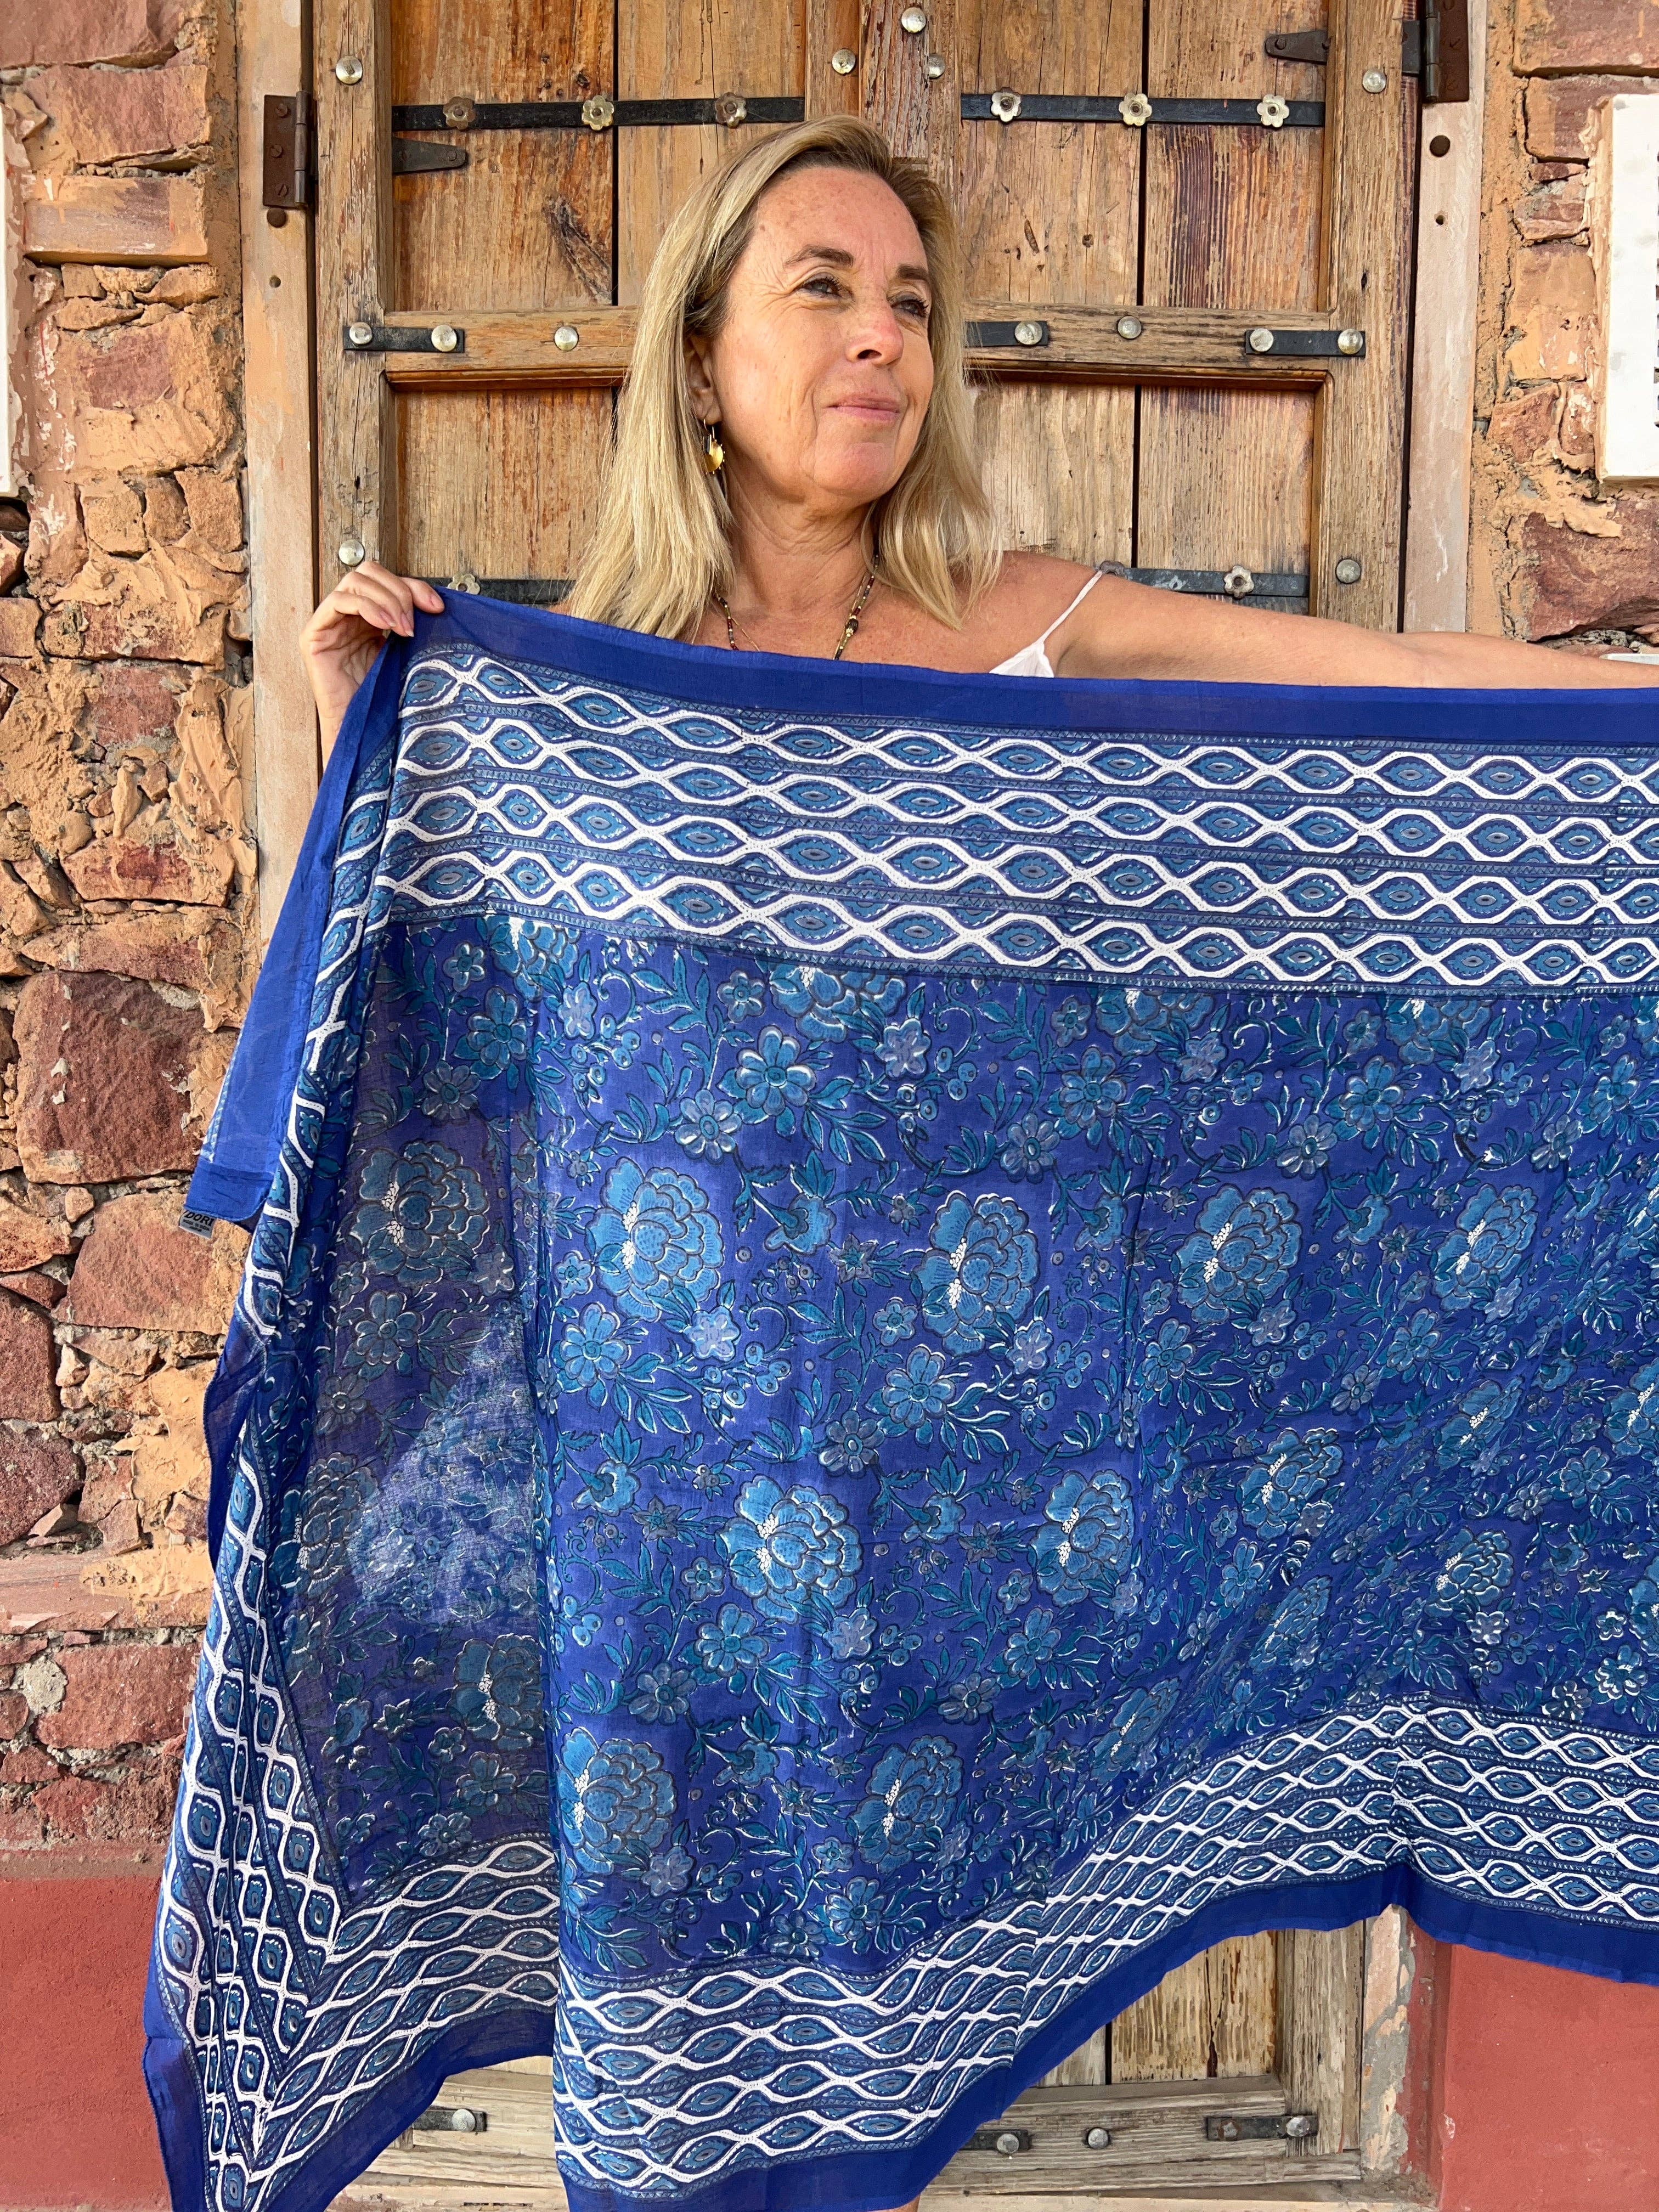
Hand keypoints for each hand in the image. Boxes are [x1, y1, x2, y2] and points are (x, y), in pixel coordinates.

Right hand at [300, 560, 444, 749]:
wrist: (363, 731)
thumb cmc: (385, 700)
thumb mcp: (407, 655)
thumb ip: (413, 627)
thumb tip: (439, 605)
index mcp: (369, 618)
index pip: (388, 580)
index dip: (414, 587)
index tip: (438, 608)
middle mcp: (348, 616)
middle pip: (369, 572)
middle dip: (399, 591)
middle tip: (414, 622)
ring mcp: (329, 623)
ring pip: (354, 581)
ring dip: (386, 600)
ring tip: (403, 628)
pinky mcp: (314, 634)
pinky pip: (338, 602)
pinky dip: (366, 606)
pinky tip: (385, 626)